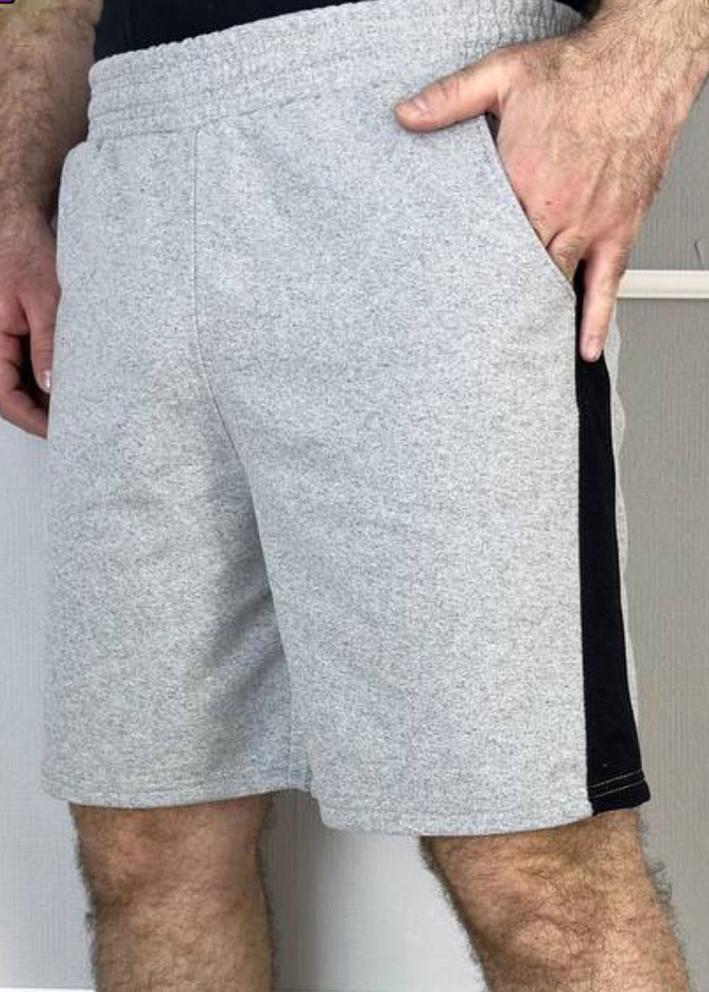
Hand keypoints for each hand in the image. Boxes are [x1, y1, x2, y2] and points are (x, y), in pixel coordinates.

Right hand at [0, 208, 58, 436]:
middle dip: (39, 414)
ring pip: (14, 384)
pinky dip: (42, 380)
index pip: (5, 396)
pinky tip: (67, 384)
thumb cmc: (25, 254)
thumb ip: (47, 346)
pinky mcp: (8, 338)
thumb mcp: (45, 301)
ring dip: (42, 399)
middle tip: (76, 425)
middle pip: (8, 396)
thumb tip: (52, 388)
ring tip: (77, 407)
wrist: (17, 226)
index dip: (32, 419)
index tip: (60, 432)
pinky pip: (19, 368)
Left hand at [394, 24, 703, 360]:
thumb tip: (405, 116)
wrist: (642, 65)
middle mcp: (557, 211)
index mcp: (522, 181)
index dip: (459, 268)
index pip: (482, 239)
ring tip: (506, 345)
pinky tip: (582, 346)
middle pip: (515, 271)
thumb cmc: (578, 73)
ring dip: (531, 314)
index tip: (437, 294)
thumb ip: (451, 97)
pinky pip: (607, 284)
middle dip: (490, 301)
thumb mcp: (502, 73)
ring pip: (555, 283)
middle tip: (465, 336)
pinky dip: (595, 319)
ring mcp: (591, 225)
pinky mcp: (620, 231)